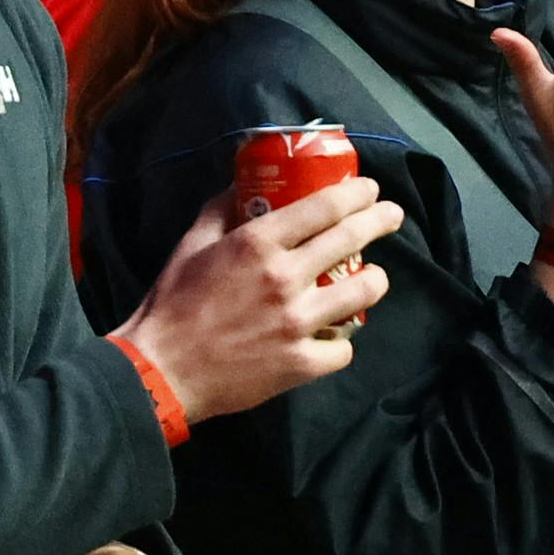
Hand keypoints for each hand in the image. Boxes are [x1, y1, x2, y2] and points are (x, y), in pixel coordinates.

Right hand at [110, 178, 402, 422]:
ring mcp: (298, 323)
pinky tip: (334, 335)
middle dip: (381, 221)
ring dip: (375, 280)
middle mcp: (285, 277)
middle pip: (352, 239)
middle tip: (392, 216)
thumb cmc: (173, 303)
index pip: (324, 207)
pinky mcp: (302, 363)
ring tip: (373, 278)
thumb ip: (220, 209)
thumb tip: (242, 183)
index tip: (371, 189)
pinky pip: (344, 348)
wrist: (161, 370)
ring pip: (364, 292)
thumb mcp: (192, 244)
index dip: (356, 194)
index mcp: (258, 243)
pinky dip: (341, 341)